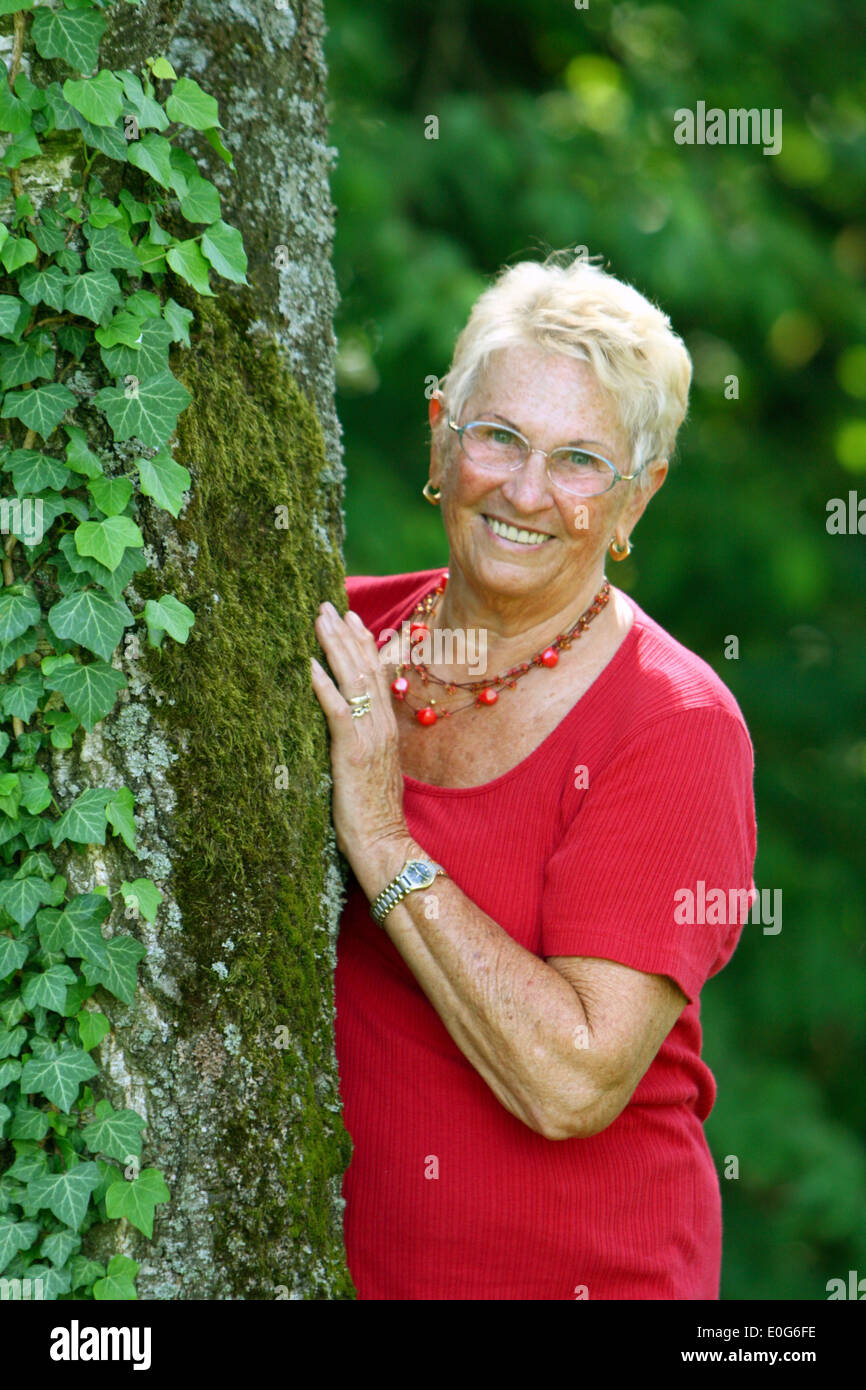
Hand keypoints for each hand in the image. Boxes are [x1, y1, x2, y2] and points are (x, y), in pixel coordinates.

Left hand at [310, 600, 411, 877]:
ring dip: (334, 648)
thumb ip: (363, 742)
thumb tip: (346, 727)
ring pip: (353, 681)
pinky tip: (309, 666)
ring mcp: (369, 737)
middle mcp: (382, 726)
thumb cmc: (373, 814)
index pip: (376, 675)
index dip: (363, 644)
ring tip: (318, 620)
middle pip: (365, 669)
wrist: (385, 843)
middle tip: (327, 606)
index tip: (350, 618)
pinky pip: (338, 711)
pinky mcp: (352, 752)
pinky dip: (324, 686)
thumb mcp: (371, 769)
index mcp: (386, 729)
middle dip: (345, 635)